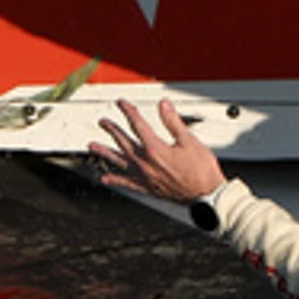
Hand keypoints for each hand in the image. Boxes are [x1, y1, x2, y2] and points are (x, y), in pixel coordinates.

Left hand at [93, 97, 226, 204]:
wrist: (206, 195)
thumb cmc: (201, 169)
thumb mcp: (190, 141)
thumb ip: (173, 122)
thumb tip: (163, 106)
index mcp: (155, 149)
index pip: (138, 125)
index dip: (128, 112)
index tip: (121, 104)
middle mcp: (146, 163)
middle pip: (124, 142)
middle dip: (113, 130)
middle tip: (103, 122)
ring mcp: (145, 176)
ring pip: (120, 162)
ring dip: (105, 153)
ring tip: (93, 146)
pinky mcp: (148, 188)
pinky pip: (127, 183)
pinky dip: (115, 180)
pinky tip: (105, 178)